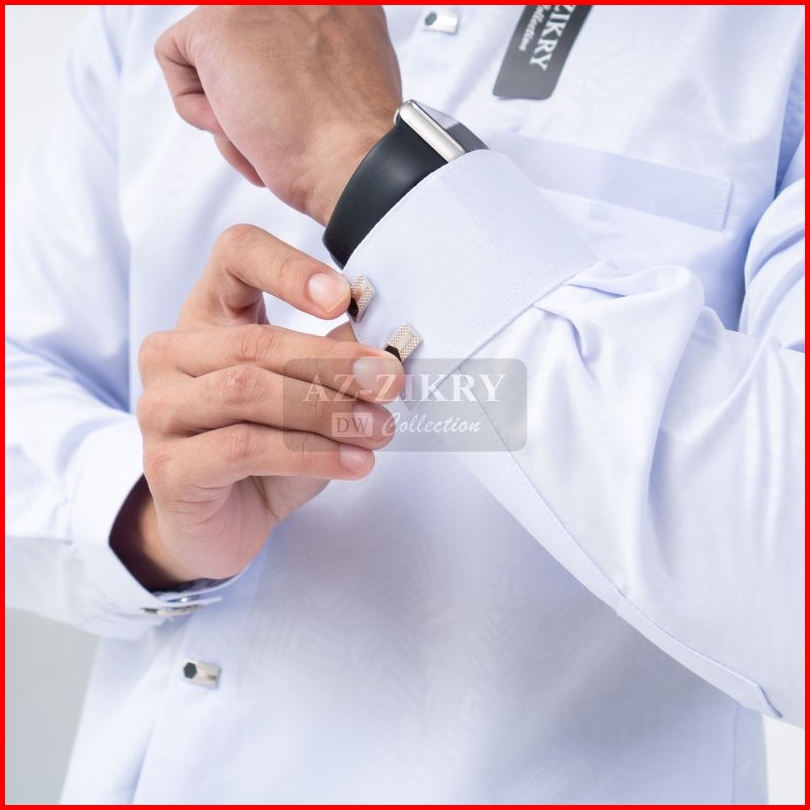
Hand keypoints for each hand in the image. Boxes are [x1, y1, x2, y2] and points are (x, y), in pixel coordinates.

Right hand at [113, 224, 402, 588]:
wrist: (222, 523)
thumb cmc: (267, 449)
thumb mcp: (308, 394)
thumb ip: (337, 358)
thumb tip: (391, 341)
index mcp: (209, 316)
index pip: (237, 255)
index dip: (288, 268)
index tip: (343, 298)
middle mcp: (172, 353)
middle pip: (256, 341)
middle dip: (335, 363)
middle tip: (389, 382)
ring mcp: (161, 409)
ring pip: (249, 392)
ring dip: (326, 411)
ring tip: (379, 430)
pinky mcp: (167, 466)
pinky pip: (244, 447)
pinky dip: (309, 454)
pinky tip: (354, 463)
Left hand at [155, 6, 402, 223]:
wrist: (351, 161)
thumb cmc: (353, 138)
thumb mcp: (357, 70)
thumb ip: (322, 46)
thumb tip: (291, 55)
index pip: (275, 30)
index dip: (277, 70)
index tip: (290, 95)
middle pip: (242, 39)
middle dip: (250, 83)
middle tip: (282, 116)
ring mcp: (254, 1)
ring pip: (209, 49)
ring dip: (227, 100)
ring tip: (267, 128)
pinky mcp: (215, 24)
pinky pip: (175, 57)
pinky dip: (196, 108)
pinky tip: (238, 124)